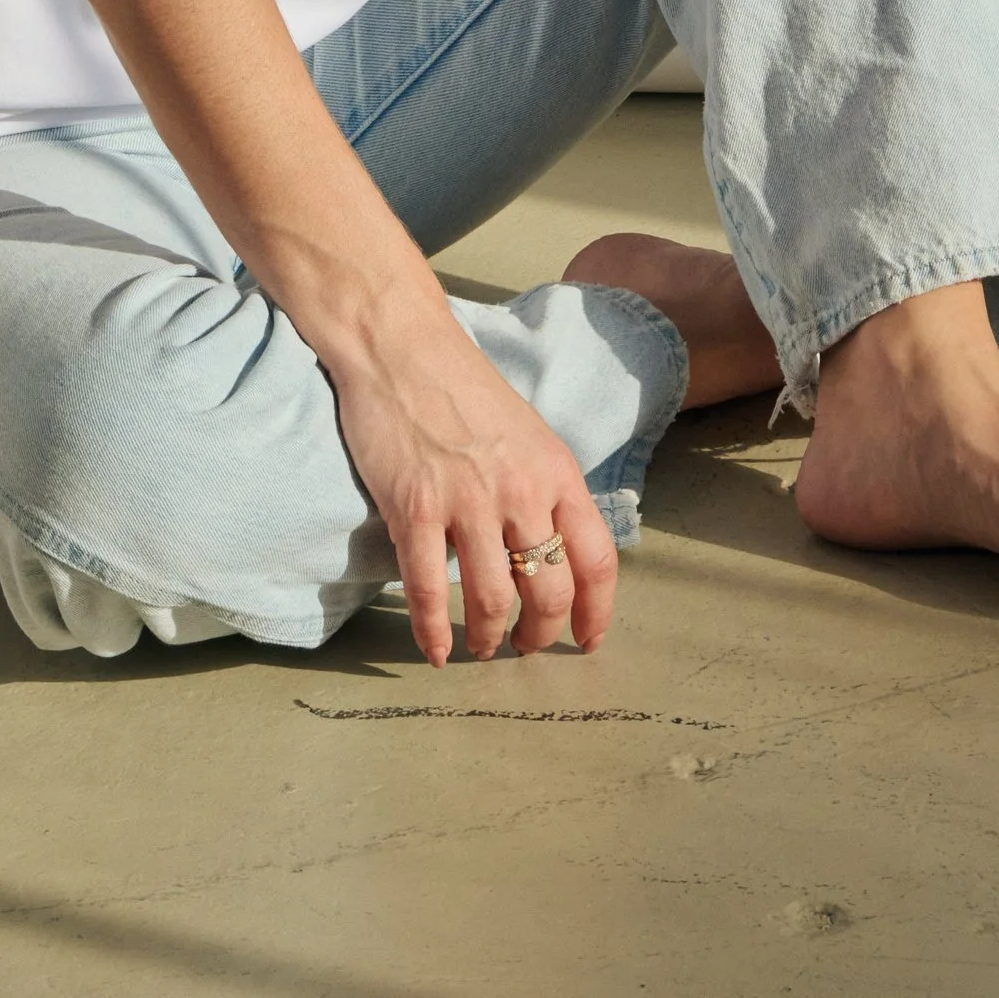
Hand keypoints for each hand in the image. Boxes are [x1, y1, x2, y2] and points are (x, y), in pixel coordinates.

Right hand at [327, 307, 620, 663]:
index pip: (596, 558)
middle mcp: (521, 491)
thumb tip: (552, 547)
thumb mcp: (528, 434)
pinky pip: (428, 588)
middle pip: (548, 590)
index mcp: (556, 472)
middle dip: (539, 633)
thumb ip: (544, 488)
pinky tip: (434, 649)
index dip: (596, 611)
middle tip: (524, 647)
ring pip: (490, 599)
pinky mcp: (415, 509)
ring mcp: (467, 502)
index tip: (587, 639)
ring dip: (487, 636)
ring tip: (482, 646)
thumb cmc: (463, 388)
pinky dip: (431, 630)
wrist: (402, 348)